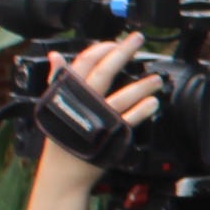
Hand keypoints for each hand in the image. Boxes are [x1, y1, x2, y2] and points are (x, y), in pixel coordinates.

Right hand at [44, 32, 163, 158]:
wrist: (63, 170)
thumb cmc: (60, 136)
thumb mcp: (53, 104)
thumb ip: (58, 79)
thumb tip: (56, 56)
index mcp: (68, 92)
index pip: (84, 61)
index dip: (101, 48)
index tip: (116, 42)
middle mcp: (83, 103)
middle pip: (104, 72)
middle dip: (123, 52)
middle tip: (138, 39)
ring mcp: (98, 119)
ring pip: (122, 97)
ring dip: (141, 85)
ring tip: (156, 78)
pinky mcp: (110, 136)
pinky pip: (129, 120)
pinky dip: (142, 110)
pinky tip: (154, 102)